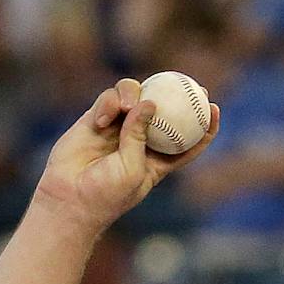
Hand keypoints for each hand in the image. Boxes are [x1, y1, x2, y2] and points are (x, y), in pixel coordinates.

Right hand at [31, 78, 220, 232]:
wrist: (69, 199)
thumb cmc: (106, 194)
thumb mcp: (133, 169)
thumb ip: (140, 135)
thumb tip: (149, 101)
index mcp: (157, 161)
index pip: (187, 141)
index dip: (203, 125)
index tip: (214, 109)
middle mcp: (140, 141)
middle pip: (165, 110)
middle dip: (179, 94)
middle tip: (189, 83)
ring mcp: (118, 127)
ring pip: (136, 96)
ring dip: (134, 94)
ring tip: (125, 106)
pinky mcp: (97, 119)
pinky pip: (110, 98)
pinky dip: (109, 103)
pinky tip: (103, 119)